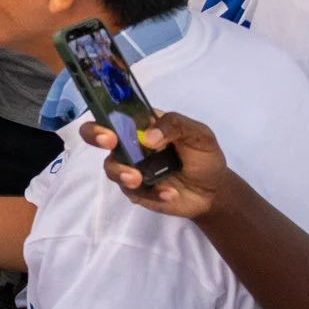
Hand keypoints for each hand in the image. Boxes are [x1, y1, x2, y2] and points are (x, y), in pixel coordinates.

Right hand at [80, 110, 227, 217]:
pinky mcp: (135, 190)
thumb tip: (148, 137)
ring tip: (137, 180)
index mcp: (142, 125)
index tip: (110, 125)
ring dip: (121, 172)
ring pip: (110, 167)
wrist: (213, 191)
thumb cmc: (204, 157)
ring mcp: (130, 167)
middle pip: (97, 135)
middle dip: (95, 136)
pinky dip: (150, 193)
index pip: (115, 113)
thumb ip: (176, 125)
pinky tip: (170, 194)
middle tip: (110, 142)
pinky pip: (132, 191)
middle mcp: (130, 144)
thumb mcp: (199, 134)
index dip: (104, 115)